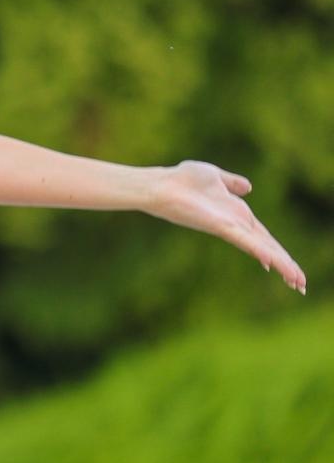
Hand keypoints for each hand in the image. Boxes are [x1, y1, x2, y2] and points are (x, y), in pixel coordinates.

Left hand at [148, 161, 305, 292]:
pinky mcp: (220, 228)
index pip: (264, 237)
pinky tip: (273, 264)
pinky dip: (261, 252)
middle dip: (285, 265)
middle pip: (267, 248)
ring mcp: (228, 228)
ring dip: (281, 264)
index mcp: (237, 214)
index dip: (279, 252)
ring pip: (261, 249)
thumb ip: (232, 182)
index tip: (291, 270)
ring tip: (298, 283)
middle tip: (301, 286)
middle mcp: (235, 224)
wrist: (162, 185)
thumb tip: (248, 187)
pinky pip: (245, 241)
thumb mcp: (215, 177)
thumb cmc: (183, 180)